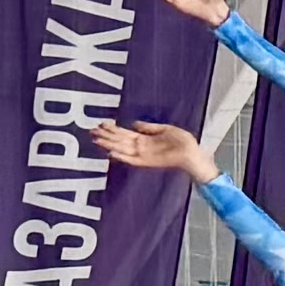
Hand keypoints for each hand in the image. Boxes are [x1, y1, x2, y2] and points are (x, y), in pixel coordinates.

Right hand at [95, 120, 217, 182]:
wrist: (193, 153)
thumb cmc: (183, 141)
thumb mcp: (165, 129)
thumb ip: (149, 127)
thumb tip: (134, 123)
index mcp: (145, 138)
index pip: (124, 133)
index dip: (113, 129)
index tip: (101, 123)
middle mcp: (141, 147)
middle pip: (119, 140)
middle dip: (106, 136)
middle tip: (92, 131)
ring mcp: (143, 154)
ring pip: (122, 149)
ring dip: (109, 144)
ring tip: (97, 140)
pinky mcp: (147, 162)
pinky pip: (131, 159)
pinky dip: (122, 156)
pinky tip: (111, 153)